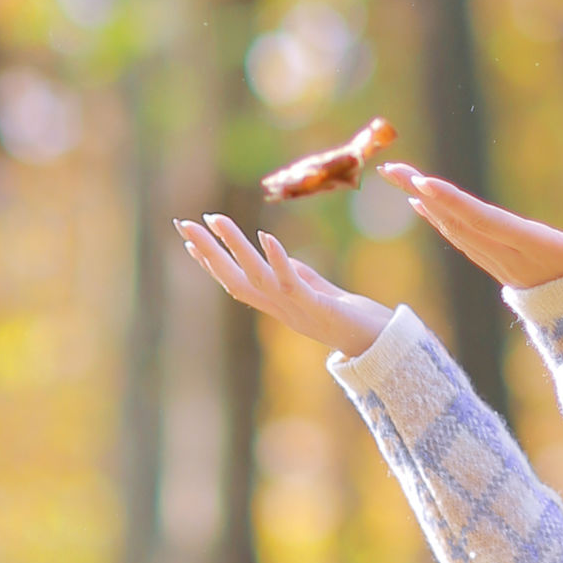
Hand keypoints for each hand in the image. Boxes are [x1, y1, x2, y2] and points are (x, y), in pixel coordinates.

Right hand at [176, 213, 390, 360]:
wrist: (378, 342)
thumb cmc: (349, 316)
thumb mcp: (315, 289)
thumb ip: (294, 273)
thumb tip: (270, 250)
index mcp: (275, 304)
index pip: (234, 281)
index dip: (210, 262)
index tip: (188, 239)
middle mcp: (277, 308)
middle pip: (233, 278)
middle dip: (208, 252)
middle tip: (184, 223)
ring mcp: (294, 308)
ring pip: (255, 276)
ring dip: (235, 247)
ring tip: (217, 220)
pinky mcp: (316, 306)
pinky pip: (290, 283)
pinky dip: (277, 260)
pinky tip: (264, 236)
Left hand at [384, 166, 562, 289]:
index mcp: (532, 247)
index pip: (484, 221)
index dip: (452, 203)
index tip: (422, 184)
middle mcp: (508, 257)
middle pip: (458, 222)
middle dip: (423, 194)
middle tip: (391, 169)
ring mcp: (500, 264)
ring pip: (455, 231)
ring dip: (425, 204)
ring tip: (399, 178)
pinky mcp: (499, 267)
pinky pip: (462, 240)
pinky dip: (440, 219)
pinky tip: (422, 202)